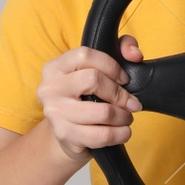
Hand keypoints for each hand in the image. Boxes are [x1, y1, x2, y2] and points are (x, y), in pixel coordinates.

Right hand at [36, 36, 144, 162]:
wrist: (66, 133)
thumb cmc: (84, 97)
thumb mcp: (96, 69)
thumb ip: (120, 49)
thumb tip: (134, 54)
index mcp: (55, 67)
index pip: (85, 55)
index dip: (111, 65)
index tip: (124, 79)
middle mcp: (50, 88)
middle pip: (93, 80)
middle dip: (119, 93)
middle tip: (131, 103)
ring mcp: (55, 113)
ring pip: (103, 112)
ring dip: (123, 116)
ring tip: (126, 117)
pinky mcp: (65, 135)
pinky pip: (102, 135)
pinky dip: (120, 134)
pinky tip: (123, 131)